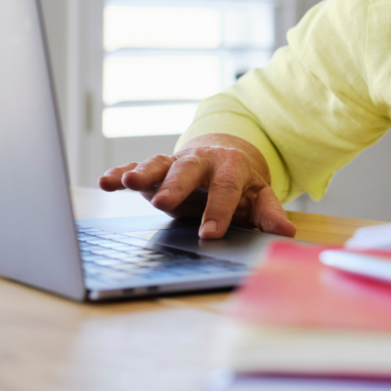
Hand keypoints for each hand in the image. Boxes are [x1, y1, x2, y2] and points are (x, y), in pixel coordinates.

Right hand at [99, 134, 295, 240]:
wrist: (222, 156)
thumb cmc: (240, 183)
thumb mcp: (259, 195)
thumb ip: (268, 213)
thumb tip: (286, 232)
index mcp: (230, 167)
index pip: (225, 189)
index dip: (218, 211)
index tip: (211, 234)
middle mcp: (200, 161)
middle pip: (187, 170)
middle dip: (176, 186)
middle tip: (164, 203)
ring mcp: (175, 163)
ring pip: (158, 164)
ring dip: (142, 172)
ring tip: (127, 182)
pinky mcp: (155, 170)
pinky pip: (135, 169)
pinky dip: (120, 174)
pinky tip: (105, 181)